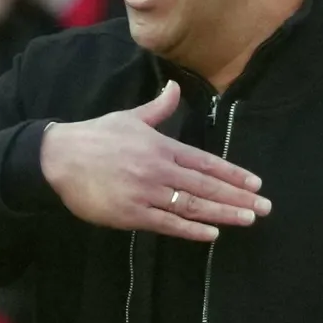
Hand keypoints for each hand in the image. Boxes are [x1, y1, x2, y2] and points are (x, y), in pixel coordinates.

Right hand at [40, 81, 272, 241]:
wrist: (59, 158)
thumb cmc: (95, 137)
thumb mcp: (129, 118)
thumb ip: (158, 109)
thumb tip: (175, 88)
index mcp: (161, 146)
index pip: (206, 162)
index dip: (233, 174)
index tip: (255, 183)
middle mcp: (159, 169)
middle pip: (206, 186)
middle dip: (238, 197)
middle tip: (264, 207)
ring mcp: (146, 192)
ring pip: (192, 205)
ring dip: (223, 213)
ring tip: (247, 219)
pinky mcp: (130, 214)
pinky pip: (166, 224)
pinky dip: (190, 230)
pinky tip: (211, 234)